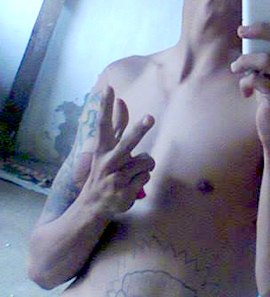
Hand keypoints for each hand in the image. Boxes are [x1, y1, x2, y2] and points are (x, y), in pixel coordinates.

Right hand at [79, 86, 155, 218]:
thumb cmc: (105, 171)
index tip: (109, 89)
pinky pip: (147, 176)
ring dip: (145, 166)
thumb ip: (116, 125)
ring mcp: (116, 178)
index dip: (106, 107)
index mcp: (102, 150)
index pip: (104, 125)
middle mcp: (108, 162)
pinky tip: (130, 186)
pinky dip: (143, 179)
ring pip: (147, 161)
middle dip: (140, 130)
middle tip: (150, 117)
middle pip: (128, 143)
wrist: (92, 207)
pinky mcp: (125, 191)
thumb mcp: (108, 148)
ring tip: (131, 174)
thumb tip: (122, 99)